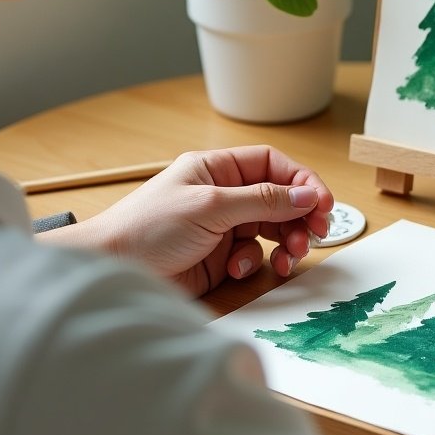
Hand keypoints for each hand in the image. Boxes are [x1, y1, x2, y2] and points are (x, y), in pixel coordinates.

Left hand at [46, 146, 332, 296]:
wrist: (111, 270)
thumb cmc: (146, 227)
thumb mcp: (210, 206)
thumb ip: (262, 200)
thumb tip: (306, 196)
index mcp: (217, 168)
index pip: (273, 165)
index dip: (302, 181)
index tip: (322, 203)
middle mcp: (223, 194)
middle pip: (279, 198)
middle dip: (299, 216)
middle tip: (315, 234)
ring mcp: (222, 226)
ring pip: (271, 229)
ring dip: (285, 242)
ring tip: (288, 256)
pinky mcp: (219, 257)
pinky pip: (254, 256)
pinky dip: (255, 264)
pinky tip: (238, 270)